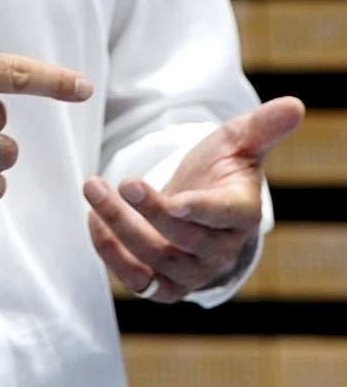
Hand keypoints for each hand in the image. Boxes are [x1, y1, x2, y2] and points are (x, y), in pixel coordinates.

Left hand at [83, 96, 305, 303]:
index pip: (226, 215)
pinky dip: (110, 253)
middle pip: (185, 239)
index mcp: (240, 213)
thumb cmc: (219, 172)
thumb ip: (262, 126)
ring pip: (155, 261)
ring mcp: (190, 270)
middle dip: (151, 212)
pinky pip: (136, 281)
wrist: (198, 206)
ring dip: (119, 228)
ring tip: (93, 188)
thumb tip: (295, 104)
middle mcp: (218, 249)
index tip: (177, 198)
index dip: (203, 209)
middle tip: (123, 182)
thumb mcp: (237, 143)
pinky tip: (93, 219)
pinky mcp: (162, 282)